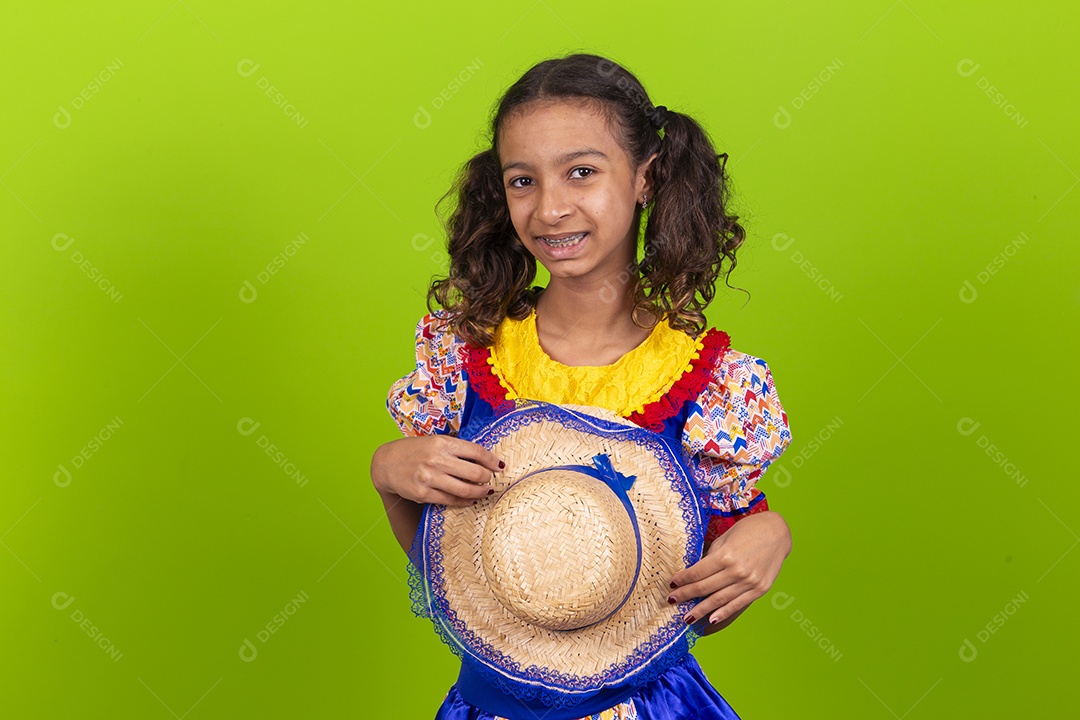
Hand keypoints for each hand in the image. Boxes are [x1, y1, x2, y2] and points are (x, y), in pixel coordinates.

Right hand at [371, 435, 504, 506]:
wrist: (386, 463)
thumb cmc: (415, 451)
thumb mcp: (435, 441)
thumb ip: (456, 448)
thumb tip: (484, 458)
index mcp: (442, 443)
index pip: (476, 452)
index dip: (491, 460)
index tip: (500, 466)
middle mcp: (437, 459)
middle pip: (475, 473)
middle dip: (487, 478)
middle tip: (490, 480)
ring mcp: (429, 478)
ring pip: (465, 489)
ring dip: (480, 492)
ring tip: (485, 491)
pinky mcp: (423, 493)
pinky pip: (451, 500)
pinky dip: (465, 501)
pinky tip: (471, 500)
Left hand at [667, 511, 791, 635]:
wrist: (777, 532)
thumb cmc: (748, 530)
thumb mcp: (725, 538)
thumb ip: (711, 556)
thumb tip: (695, 572)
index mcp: (726, 555)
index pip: (697, 573)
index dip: (682, 580)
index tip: (671, 585)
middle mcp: (737, 571)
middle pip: (704, 588)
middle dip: (686, 595)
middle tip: (671, 601)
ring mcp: (750, 582)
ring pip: (719, 600)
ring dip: (701, 610)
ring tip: (687, 617)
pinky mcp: (760, 589)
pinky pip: (738, 604)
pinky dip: (723, 613)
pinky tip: (711, 619)